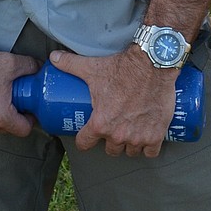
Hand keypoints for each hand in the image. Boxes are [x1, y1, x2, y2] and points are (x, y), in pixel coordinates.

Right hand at [0, 45, 38, 136]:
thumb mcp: (10, 62)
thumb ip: (31, 67)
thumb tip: (40, 69)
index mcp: (0, 116)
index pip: (24, 130)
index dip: (31, 118)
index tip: (30, 107)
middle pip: (9, 128)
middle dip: (16, 115)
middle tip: (16, 97)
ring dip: (0, 114)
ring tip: (0, 94)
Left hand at [50, 47, 176, 157]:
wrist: (153, 64)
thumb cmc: (122, 68)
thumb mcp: (93, 68)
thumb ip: (70, 64)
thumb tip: (54, 58)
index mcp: (101, 123)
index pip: (85, 143)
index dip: (84, 138)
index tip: (88, 134)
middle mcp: (118, 135)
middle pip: (110, 149)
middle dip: (110, 140)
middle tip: (113, 127)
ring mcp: (138, 137)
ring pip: (130, 151)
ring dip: (129, 144)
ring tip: (129, 131)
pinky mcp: (156, 135)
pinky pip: (150, 152)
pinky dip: (148, 146)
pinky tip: (146, 137)